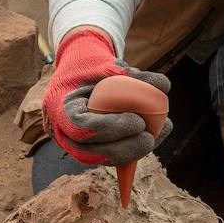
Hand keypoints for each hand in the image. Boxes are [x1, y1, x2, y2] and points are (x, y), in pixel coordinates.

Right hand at [41, 27, 172, 166]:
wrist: (78, 72)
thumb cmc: (91, 65)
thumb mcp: (107, 63)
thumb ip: (132, 75)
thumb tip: (163, 86)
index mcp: (59, 106)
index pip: (82, 127)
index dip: (111, 128)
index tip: (138, 122)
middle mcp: (62, 131)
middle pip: (90, 153)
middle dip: (123, 150)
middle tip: (149, 138)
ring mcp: (73, 144)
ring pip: (100, 159)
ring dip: (131, 153)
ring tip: (157, 135)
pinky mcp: (88, 149)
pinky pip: (108, 157)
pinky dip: (132, 151)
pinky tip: (155, 137)